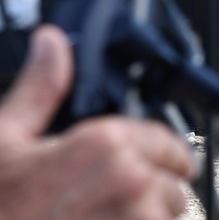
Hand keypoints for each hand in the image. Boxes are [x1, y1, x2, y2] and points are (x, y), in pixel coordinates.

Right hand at [0, 25, 195, 219]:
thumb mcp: (3, 142)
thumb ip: (40, 88)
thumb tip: (52, 43)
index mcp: (106, 145)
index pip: (168, 141)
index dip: (156, 153)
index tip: (144, 165)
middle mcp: (131, 183)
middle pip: (174, 186)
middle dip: (149, 193)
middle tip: (102, 205)